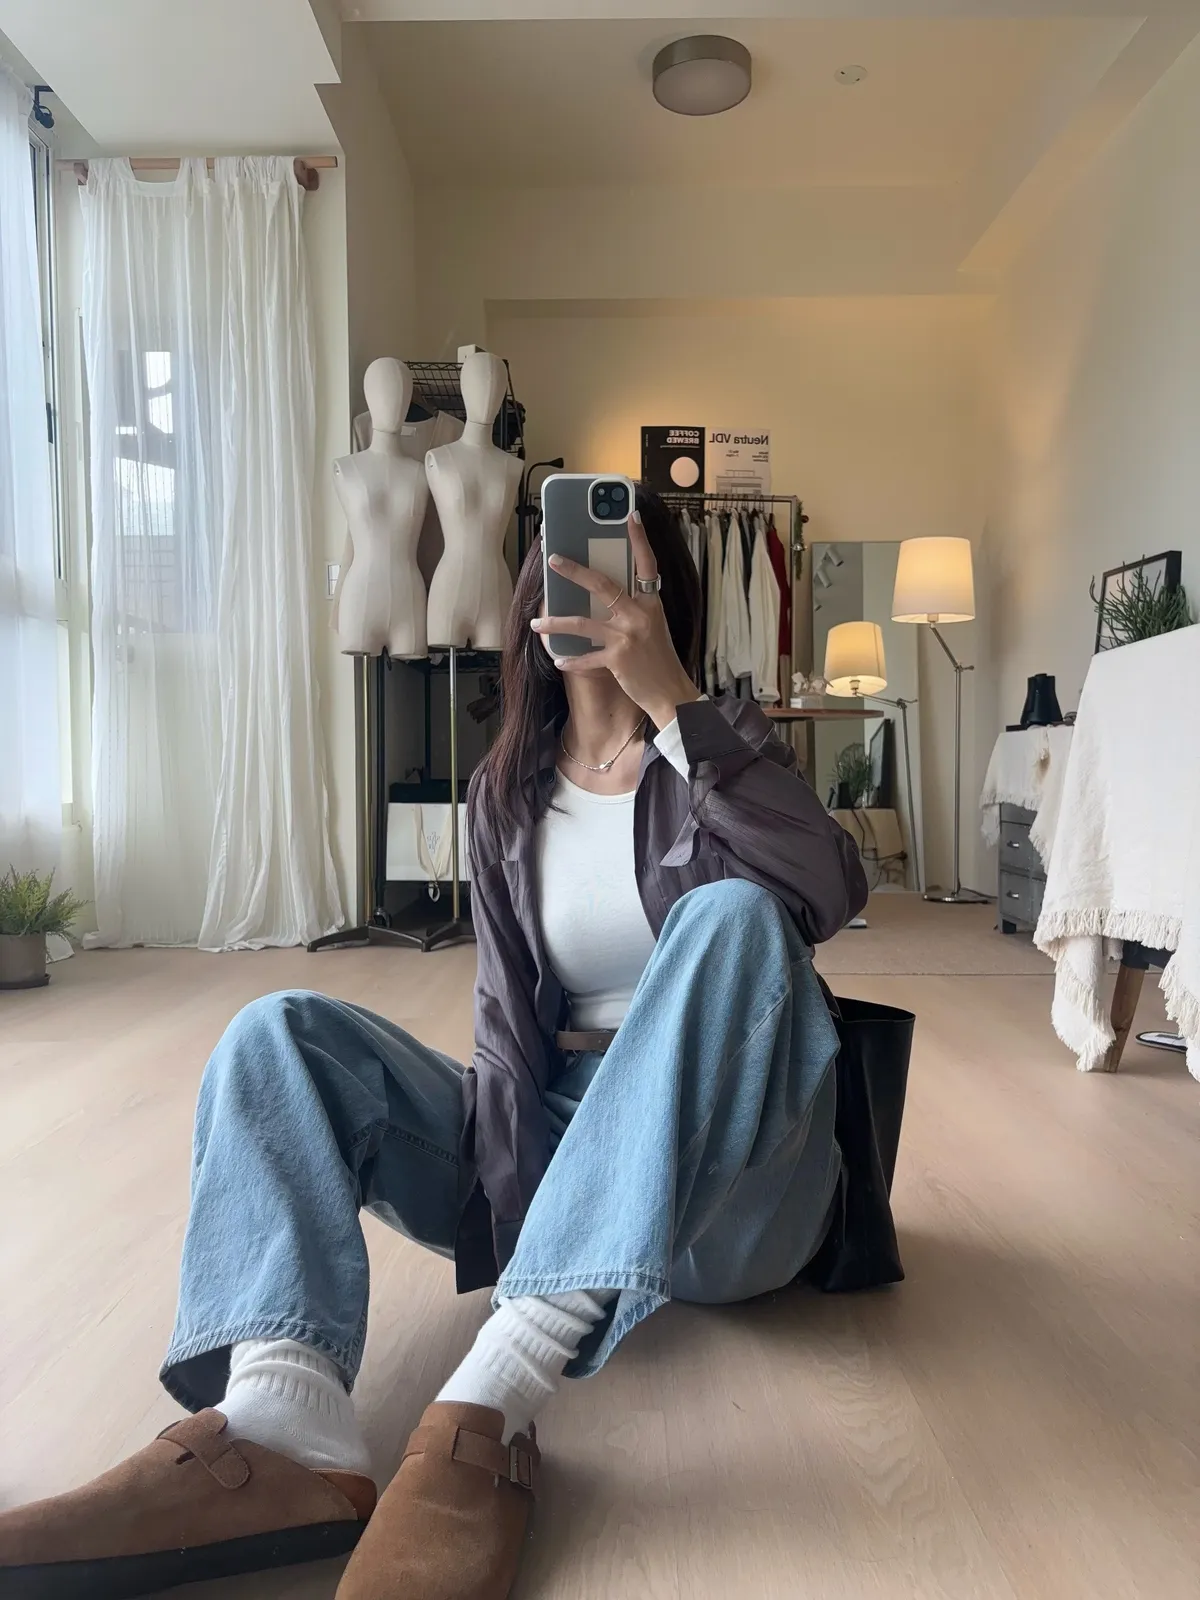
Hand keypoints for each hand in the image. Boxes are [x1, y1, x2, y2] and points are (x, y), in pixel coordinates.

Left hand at [532, 511, 700, 729]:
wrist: (670, 692)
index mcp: (651, 603)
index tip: (631, 516)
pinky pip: (587, 657)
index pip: (647, 564)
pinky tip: (558, 659)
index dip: (640, 539)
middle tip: (553, 559)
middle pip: (602, 585)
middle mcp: (639, 615)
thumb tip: (603, 595)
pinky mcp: (618, 659)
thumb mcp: (653, 626)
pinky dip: (571, 659)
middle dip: (574, 571)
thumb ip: (633, 609)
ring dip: (556, 623)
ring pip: (583, 623)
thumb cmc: (659, 659)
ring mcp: (628, 636)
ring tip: (536, 624)